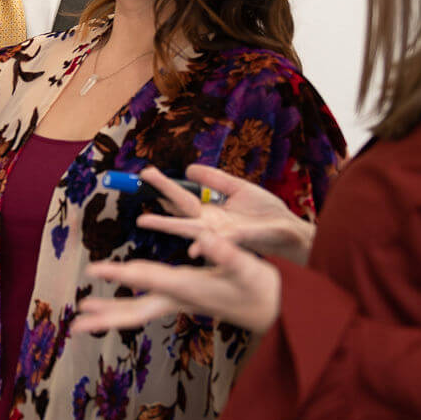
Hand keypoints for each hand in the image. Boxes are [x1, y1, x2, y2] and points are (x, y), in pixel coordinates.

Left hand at [73, 243, 281, 333]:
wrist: (276, 311)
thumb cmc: (263, 287)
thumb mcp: (247, 267)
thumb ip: (227, 254)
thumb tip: (205, 240)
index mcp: (189, 288)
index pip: (149, 279)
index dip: (121, 273)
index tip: (96, 271)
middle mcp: (180, 299)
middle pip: (136, 311)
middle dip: (106, 315)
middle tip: (75, 323)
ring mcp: (180, 302)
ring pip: (138, 311)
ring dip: (111, 313)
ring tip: (83, 313)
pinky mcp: (184, 301)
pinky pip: (148, 306)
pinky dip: (128, 306)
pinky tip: (118, 303)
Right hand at [139, 165, 314, 265]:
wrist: (289, 229)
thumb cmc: (266, 212)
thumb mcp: (238, 188)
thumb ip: (214, 179)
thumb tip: (188, 169)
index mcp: (210, 212)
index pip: (180, 197)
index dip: (163, 185)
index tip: (145, 173)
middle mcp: (210, 225)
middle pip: (178, 213)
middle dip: (155, 208)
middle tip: (132, 204)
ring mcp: (222, 235)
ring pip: (189, 229)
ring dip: (168, 225)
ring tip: (144, 221)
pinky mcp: (239, 239)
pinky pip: (219, 242)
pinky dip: (202, 247)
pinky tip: (191, 250)